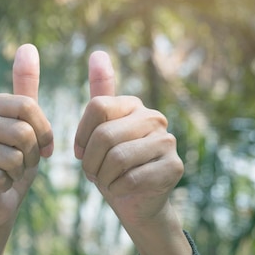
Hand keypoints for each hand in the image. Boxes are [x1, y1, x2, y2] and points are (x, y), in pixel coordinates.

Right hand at [0, 44, 53, 226]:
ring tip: (6, 173)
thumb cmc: (15, 162)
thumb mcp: (28, 125)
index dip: (44, 132)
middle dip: (32, 156)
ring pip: (14, 158)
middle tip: (20, 164)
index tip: (40, 146)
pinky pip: (1, 178)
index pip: (29, 107)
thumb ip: (28, 88)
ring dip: (18, 173)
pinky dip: (5, 186)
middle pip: (23, 134)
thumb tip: (27, 47)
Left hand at [74, 51, 182, 227]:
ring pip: (117, 158)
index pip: (97, 107)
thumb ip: (98, 94)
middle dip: (90, 161)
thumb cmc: (111, 164)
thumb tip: (97, 52)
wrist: (136, 201)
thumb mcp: (98, 130)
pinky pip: (131, 178)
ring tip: (106, 180)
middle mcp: (153, 117)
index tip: (80, 152)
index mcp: (132, 104)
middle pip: (105, 135)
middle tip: (92, 173)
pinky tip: (121, 189)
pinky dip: (117, 188)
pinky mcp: (174, 167)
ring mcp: (167, 141)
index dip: (81, 135)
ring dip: (103, 176)